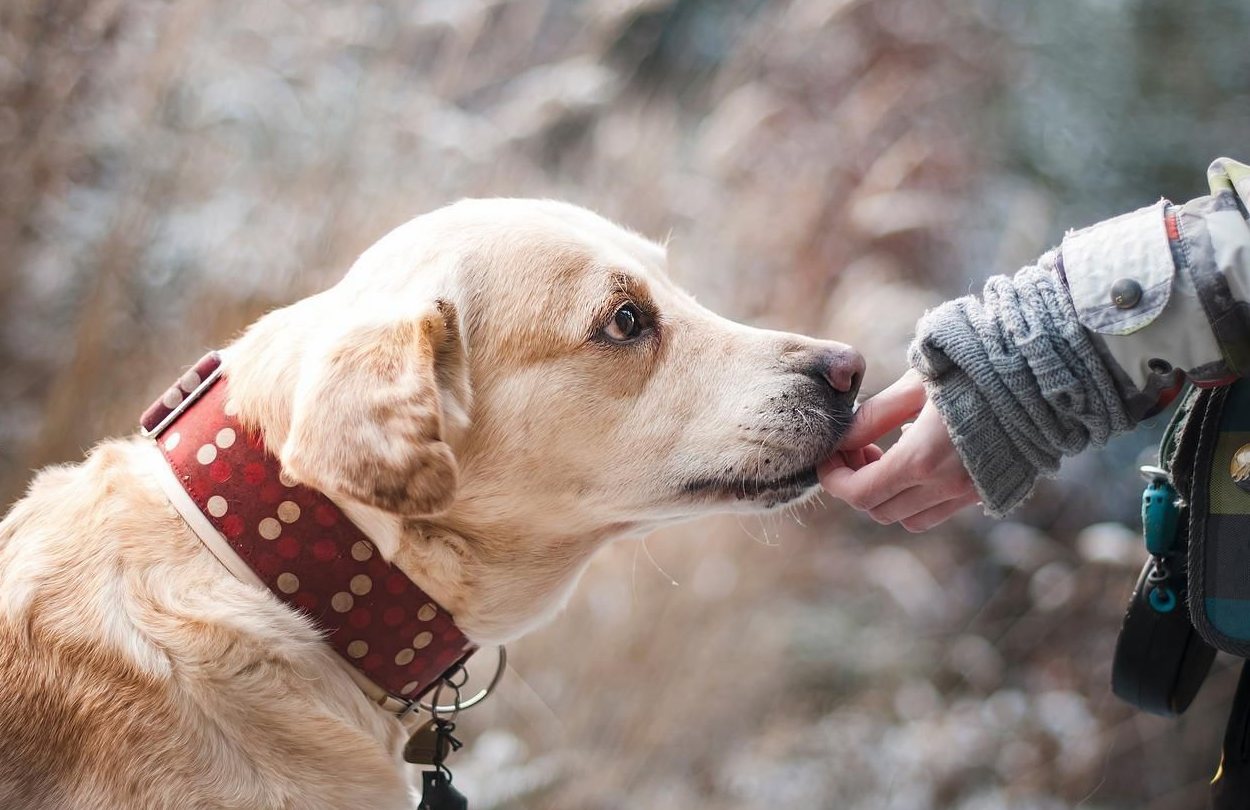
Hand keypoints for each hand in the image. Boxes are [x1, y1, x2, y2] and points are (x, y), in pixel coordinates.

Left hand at [821, 370, 978, 531]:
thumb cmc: (975, 368)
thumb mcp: (916, 384)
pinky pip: (938, 511)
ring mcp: (969, 493)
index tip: (828, 457)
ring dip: (887, 495)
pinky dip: (916, 497)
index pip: (860, 493)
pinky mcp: (987, 491)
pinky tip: (918, 458)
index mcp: (922, 459)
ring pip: (908, 518)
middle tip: (857, 449)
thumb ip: (875, 416)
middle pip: (879, 510)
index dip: (834, 479)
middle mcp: (946, 486)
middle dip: (857, 484)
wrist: (1042, 374)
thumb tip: (842, 438)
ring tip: (885, 455)